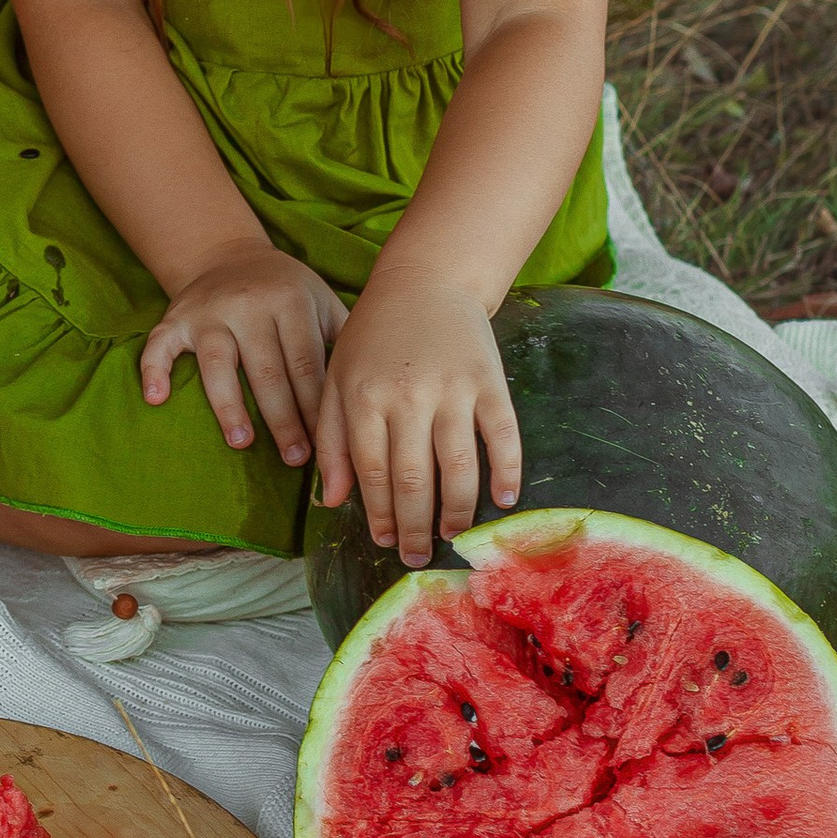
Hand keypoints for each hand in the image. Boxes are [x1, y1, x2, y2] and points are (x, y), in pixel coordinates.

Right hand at [141, 242, 349, 465]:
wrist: (230, 254)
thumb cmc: (287, 291)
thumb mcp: (322, 301)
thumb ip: (342, 339)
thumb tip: (370, 396)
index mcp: (291, 300)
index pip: (306, 362)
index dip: (315, 406)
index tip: (326, 446)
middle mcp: (248, 304)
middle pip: (267, 369)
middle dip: (283, 418)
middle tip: (294, 458)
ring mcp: (209, 311)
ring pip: (217, 362)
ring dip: (229, 405)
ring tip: (242, 442)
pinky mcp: (175, 317)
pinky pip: (159, 344)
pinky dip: (153, 370)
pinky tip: (156, 400)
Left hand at [314, 272, 519, 568]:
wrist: (426, 280)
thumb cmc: (374, 335)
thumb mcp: (336, 378)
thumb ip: (330, 438)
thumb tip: (332, 502)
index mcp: (364, 396)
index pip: (372, 472)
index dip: (378, 514)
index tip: (383, 542)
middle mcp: (408, 396)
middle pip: (414, 480)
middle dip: (415, 527)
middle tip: (417, 556)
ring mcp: (453, 389)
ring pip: (458, 468)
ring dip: (457, 512)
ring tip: (453, 537)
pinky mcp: (490, 382)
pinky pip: (503, 437)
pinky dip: (506, 473)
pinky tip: (502, 501)